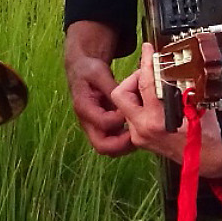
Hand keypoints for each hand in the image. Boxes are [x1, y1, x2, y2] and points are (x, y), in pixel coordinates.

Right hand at [63, 23, 133, 155]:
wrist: (81, 71)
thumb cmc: (90, 70)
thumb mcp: (99, 72)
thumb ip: (111, 88)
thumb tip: (124, 99)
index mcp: (84, 107)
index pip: (102, 123)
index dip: (119, 119)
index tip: (129, 109)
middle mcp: (88, 122)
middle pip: (103, 146)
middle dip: (122, 144)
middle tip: (138, 132)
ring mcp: (95, 128)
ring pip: (110, 149)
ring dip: (126, 145)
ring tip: (140, 132)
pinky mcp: (103, 129)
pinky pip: (115, 143)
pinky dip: (127, 141)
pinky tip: (138, 129)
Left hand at [109, 48, 221, 180]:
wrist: (208, 159)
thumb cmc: (206, 136)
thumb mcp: (198, 105)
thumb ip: (183, 86)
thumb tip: (176, 68)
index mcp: (157, 120)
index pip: (145, 84)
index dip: (147, 63)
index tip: (148, 50)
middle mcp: (143, 128)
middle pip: (121, 94)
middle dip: (132, 80)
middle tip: (147, 75)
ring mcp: (139, 135)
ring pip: (125, 105)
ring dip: (136, 93)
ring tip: (154, 90)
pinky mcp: (140, 140)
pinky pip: (132, 116)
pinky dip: (141, 106)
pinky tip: (155, 104)